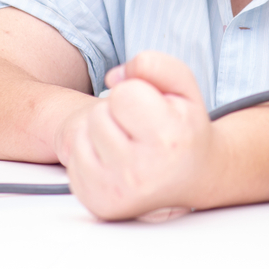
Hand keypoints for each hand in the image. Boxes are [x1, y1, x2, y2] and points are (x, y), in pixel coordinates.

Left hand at [59, 51, 214, 220]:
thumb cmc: (186, 128)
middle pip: (98, 114)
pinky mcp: (99, 203)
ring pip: (81, 134)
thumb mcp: (184, 86)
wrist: (195, 177)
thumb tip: (112, 78)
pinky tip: (115, 159)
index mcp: (166, 139)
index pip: (122, 94)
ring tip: (128, 142)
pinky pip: (73, 159)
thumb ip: (154, 65)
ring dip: (101, 132)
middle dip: (116, 114)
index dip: (136, 93)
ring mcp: (116, 191)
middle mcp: (140, 171)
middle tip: (141, 128)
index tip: (153, 108)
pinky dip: (90, 153)